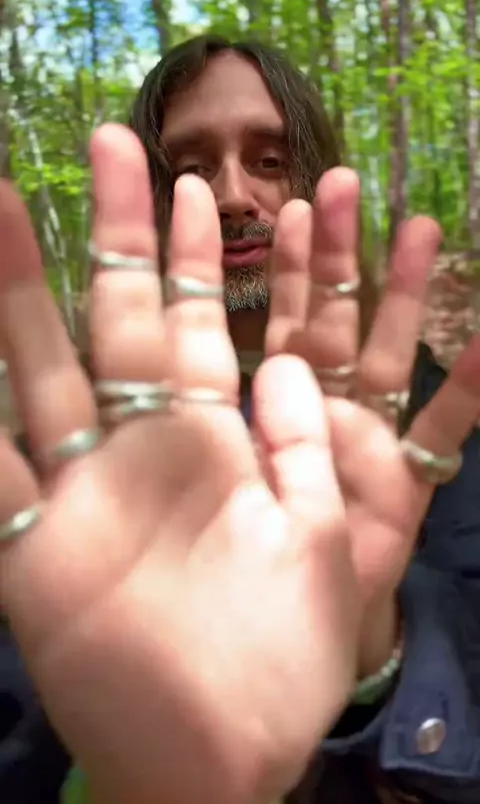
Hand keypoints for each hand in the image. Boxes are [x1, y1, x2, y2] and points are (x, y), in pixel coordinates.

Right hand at [0, 127, 358, 803]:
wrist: (225, 757)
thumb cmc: (283, 656)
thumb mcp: (324, 538)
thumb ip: (308, 446)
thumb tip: (294, 361)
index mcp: (217, 445)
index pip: (200, 324)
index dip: (198, 256)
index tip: (195, 184)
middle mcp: (143, 451)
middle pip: (124, 321)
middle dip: (120, 236)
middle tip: (110, 145)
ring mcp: (81, 492)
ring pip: (43, 370)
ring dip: (21, 294)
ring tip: (3, 204)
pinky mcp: (33, 553)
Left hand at [266, 168, 479, 673]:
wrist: (282, 641)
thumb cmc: (234, 571)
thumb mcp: (211, 491)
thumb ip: (228, 426)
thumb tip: (260, 365)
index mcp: (258, 408)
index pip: (256, 319)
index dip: (263, 264)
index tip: (258, 203)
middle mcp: (313, 411)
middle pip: (324, 319)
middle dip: (331, 254)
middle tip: (338, 185)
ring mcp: (364, 442)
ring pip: (386, 354)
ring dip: (402, 295)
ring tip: (421, 229)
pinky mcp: (406, 484)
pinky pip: (443, 432)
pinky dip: (469, 389)